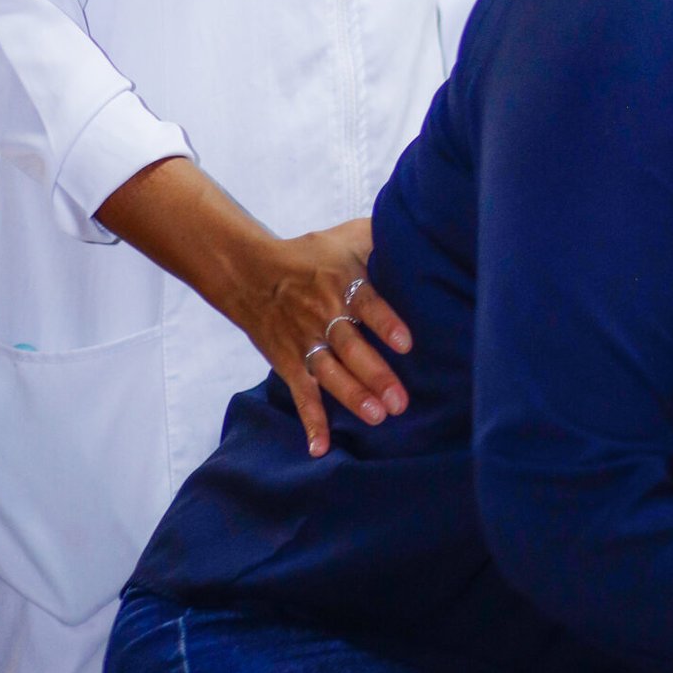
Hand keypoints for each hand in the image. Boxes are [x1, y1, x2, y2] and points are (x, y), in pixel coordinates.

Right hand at [235, 216, 411, 457]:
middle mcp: (324, 315)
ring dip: (353, 397)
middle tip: (401, 401)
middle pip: (351, 347)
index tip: (406, 344)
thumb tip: (421, 224)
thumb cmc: (310, 255)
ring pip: (330, 373)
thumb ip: (381, 235)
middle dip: (376, 374)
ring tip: (378, 417)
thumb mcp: (346, 237)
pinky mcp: (289, 362)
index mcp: (342, 283)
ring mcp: (305, 342)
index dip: (386, 323)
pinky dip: (311, 422)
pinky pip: (301, 394)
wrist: (251, 272)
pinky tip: (321, 448)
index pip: (367, 304)